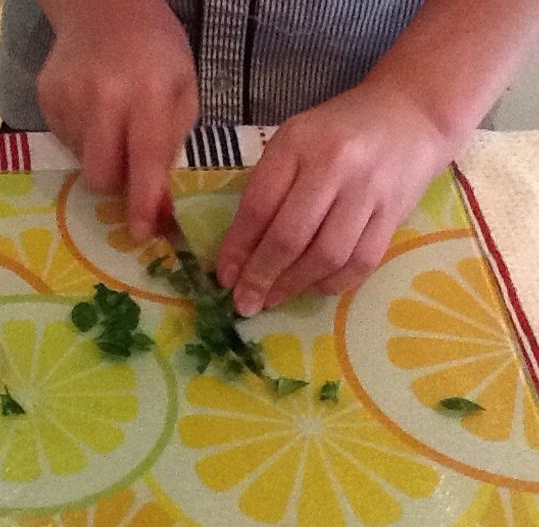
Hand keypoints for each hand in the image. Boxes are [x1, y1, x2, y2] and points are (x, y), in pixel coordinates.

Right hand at [37, 0, 198, 239]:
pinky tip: (91, 108)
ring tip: (110, 120)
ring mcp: (68, 100)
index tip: (141, 233)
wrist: (104, 6)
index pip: (144, 163)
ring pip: (81, 161)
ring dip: (99, 154)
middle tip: (127, 165)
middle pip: (101, 176)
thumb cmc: (155, 52)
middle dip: (115, 182)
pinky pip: (64, 141)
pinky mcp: (45, 100)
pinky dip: (81, 135)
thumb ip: (171, 146)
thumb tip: (159, 206)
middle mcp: (103, 99)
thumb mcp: (182, 90)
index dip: (143, 204)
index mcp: (147, 95)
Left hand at [216, 84, 460, 315]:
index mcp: (297, 143)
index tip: (225, 277)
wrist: (411, 114)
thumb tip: (239, 253)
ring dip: (295, 285)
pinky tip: (313, 287)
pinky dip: (333, 283)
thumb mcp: (293, 144)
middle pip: (291, 236)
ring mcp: (368, 190)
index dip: (238, 248)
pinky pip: (361, 261)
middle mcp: (335, 164)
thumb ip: (267, 189)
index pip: (259, 206)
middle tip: (246, 303)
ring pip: (326, 255)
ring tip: (274, 299)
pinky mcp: (395, 212)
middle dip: (262, 276)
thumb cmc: (337, 133)